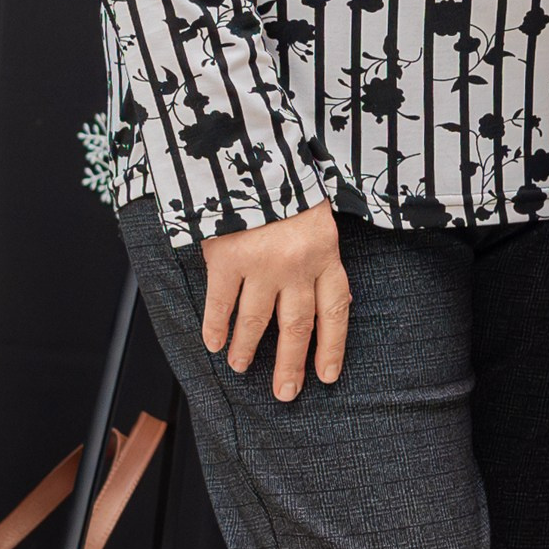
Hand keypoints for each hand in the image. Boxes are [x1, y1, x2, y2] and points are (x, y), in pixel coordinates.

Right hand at [200, 201, 350, 402]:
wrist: (251, 155)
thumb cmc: (286, 187)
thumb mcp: (316, 219)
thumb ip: (317, 256)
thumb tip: (314, 298)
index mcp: (326, 254)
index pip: (335, 310)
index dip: (332, 346)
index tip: (327, 375)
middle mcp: (297, 266)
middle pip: (297, 327)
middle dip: (291, 365)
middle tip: (285, 393)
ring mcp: (262, 264)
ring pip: (256, 321)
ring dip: (247, 349)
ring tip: (241, 367)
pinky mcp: (228, 259)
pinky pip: (221, 303)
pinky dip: (216, 327)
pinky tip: (213, 344)